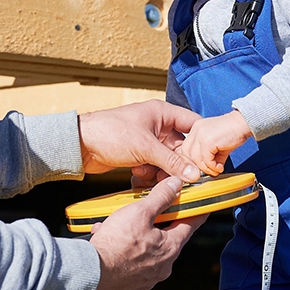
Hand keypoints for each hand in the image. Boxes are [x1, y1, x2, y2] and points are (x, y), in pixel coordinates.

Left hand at [79, 101, 200, 181]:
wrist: (80, 145)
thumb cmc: (110, 133)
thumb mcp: (146, 147)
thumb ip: (172, 161)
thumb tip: (194, 174)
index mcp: (162, 113)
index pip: (193, 124)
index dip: (202, 140)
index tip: (209, 159)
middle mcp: (158, 125)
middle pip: (181, 147)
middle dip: (179, 163)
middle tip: (179, 176)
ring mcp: (148, 141)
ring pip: (168, 160)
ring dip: (162, 170)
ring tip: (149, 173)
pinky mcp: (139, 154)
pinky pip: (154, 166)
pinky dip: (149, 173)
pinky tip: (137, 173)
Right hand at [89, 176, 206, 289]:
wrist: (91, 275)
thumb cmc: (117, 243)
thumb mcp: (140, 212)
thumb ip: (160, 197)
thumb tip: (176, 183)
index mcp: (171, 247)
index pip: (191, 224)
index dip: (196, 210)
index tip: (201, 203)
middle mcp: (164, 267)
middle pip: (168, 238)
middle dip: (158, 223)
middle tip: (149, 210)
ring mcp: (148, 279)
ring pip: (148, 251)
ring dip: (137, 237)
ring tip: (118, 227)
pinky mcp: (131, 287)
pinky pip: (132, 264)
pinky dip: (125, 253)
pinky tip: (109, 243)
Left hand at [181, 110, 253, 176]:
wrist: (243, 123)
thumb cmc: (234, 131)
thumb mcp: (219, 146)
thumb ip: (212, 157)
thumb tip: (212, 170)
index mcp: (196, 129)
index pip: (186, 148)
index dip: (192, 161)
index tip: (202, 168)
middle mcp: (196, 130)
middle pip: (186, 153)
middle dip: (196, 165)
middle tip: (209, 171)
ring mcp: (200, 134)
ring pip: (195, 158)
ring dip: (206, 168)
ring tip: (216, 169)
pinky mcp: (208, 140)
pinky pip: (206, 159)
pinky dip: (213, 166)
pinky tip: (220, 167)